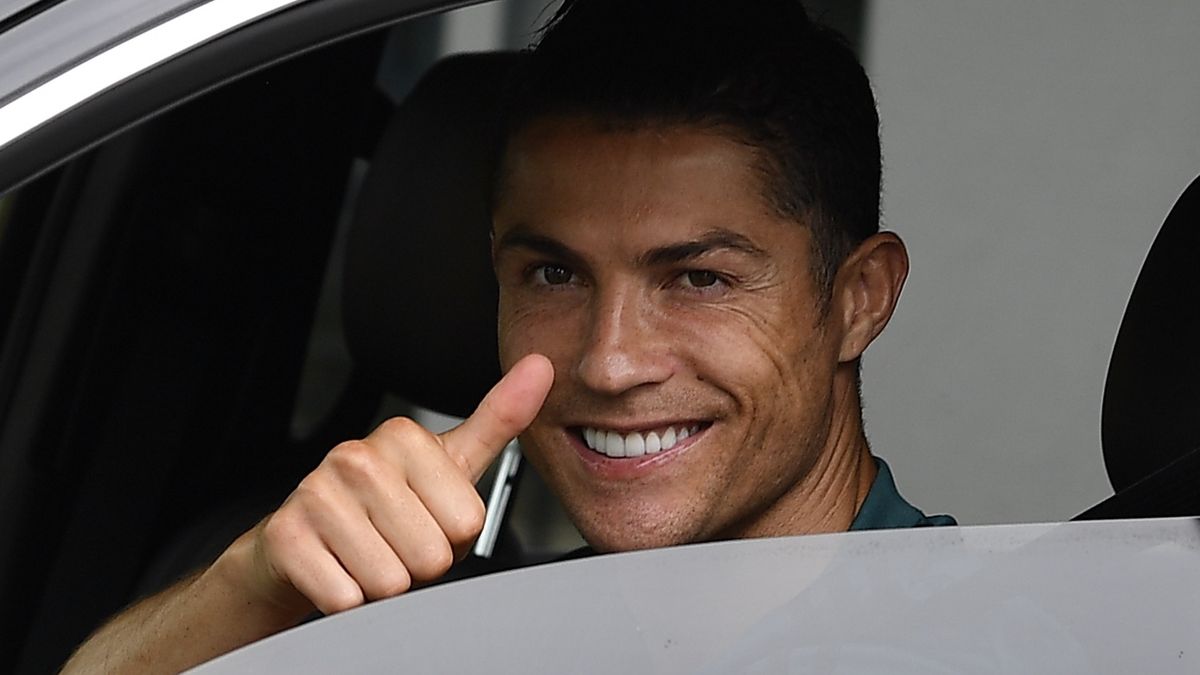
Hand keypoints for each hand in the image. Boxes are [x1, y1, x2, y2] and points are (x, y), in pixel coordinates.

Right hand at [238, 354, 553, 615]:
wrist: (299, 543)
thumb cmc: (384, 505)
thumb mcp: (450, 461)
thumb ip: (500, 419)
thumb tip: (541, 368)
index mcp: (403, 437)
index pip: (468, 523)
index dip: (452, 537)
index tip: (426, 519)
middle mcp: (357, 457)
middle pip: (432, 556)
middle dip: (419, 565)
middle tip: (394, 542)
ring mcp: (316, 494)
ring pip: (391, 582)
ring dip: (382, 585)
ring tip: (367, 555)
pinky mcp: (286, 538)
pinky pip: (346, 599)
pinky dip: (347, 601)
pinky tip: (337, 571)